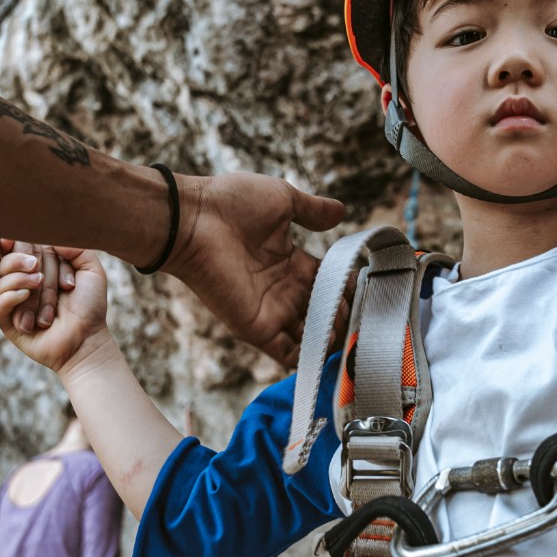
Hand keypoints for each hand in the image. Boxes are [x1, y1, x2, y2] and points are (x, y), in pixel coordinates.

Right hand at [0, 248, 112, 375]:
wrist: (86, 339)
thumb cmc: (90, 305)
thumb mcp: (90, 269)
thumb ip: (75, 247)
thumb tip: (48, 234)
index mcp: (39, 267)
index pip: (20, 247)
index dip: (20, 241)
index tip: (19, 238)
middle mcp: (23, 282)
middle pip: (5, 261)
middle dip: (19, 260)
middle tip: (36, 265)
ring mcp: (13, 301)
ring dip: (17, 278)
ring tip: (37, 282)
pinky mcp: (7, 321)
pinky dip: (9, 296)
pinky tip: (25, 295)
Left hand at [159, 172, 345, 364]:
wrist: (193, 219)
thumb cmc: (231, 203)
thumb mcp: (283, 200)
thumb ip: (313, 211)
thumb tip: (341, 212)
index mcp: (291, 262)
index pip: (328, 283)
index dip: (347, 287)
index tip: (364, 284)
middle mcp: (283, 289)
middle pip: (323, 313)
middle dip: (344, 314)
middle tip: (356, 308)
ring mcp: (270, 310)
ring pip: (311, 337)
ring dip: (332, 335)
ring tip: (344, 324)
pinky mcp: (255, 327)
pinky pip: (287, 353)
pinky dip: (309, 356)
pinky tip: (327, 343)